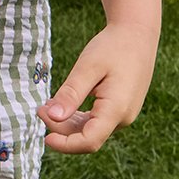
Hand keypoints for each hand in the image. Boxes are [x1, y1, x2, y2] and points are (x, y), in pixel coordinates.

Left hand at [37, 25, 153, 153]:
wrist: (137, 34)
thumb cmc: (113, 47)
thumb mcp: (88, 66)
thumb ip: (71, 93)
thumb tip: (52, 117)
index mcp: (117, 109)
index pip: (89, 141)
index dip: (65, 145)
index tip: (45, 137)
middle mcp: (123, 117)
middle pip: (88, 137)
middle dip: (61, 129)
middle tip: (41, 109)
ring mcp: (124, 115)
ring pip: (91, 130)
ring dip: (68, 124)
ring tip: (48, 106)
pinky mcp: (121, 109)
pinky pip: (97, 122)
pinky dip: (78, 118)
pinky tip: (64, 106)